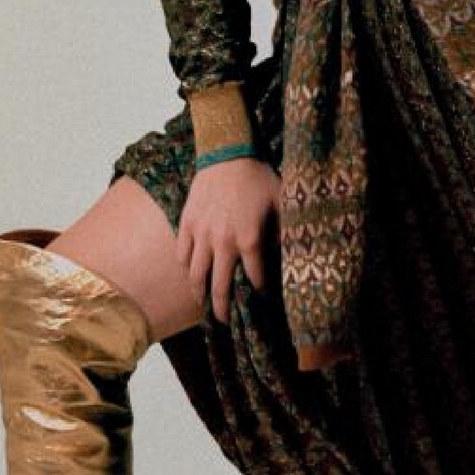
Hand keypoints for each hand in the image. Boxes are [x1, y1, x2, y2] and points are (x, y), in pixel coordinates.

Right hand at [177, 155, 280, 324]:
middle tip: (224, 321)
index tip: (262, 299)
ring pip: (196, 275)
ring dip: (199, 294)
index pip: (255, 278)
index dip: (260, 292)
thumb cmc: (258, 177)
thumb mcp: (282, 203)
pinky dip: (186, 266)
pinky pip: (182, 253)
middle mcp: (223, 242)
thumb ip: (286, 231)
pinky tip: (191, 273)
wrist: (227, 152)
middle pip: (219, 287)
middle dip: (222, 309)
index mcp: (249, 239)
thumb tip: (292, 254)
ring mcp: (201, 234)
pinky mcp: (187, 223)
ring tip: (203, 304)